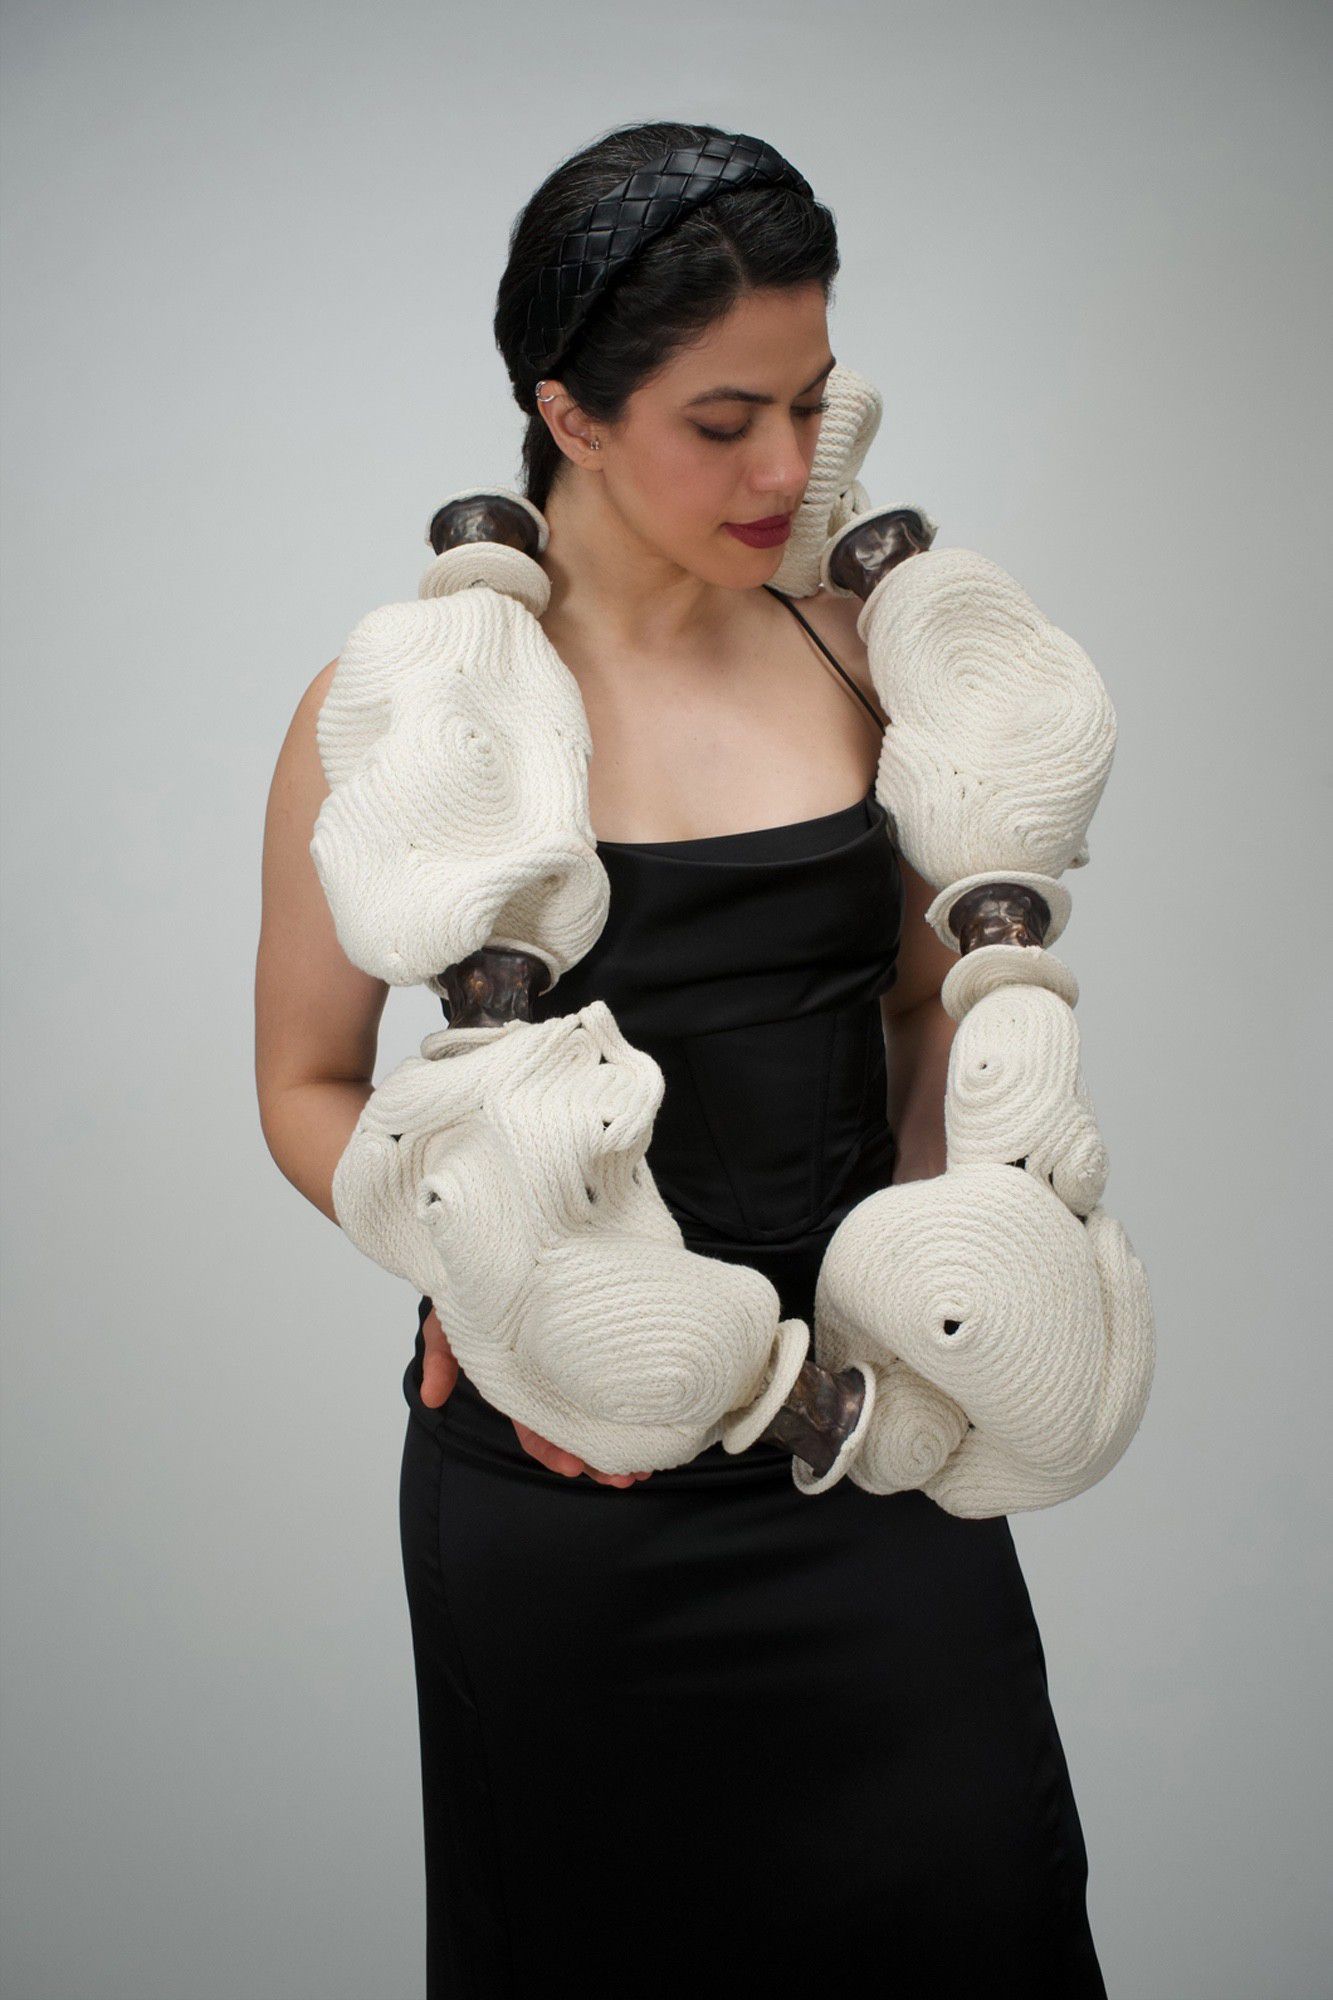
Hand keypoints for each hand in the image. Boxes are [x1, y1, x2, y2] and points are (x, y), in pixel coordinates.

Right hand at [421, 1302, 650, 1488]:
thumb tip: (431, 1397)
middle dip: (600, 1456)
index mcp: (517, 1380)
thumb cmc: (475, 1284)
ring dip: (624, 1437)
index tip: (574, 1467)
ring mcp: (577, 1356)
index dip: (552, 1450)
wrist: (501, 1242)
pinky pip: (623, 1368)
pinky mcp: (601, 1330)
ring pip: (603, 1407)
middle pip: (577, 1426)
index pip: (534, 1426)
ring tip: (650, 1461)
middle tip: (629, 1476)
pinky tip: (662, 1413)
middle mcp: (550, 1376)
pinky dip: (639, 1395)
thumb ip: (440, 1353)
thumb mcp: (450, 1316)